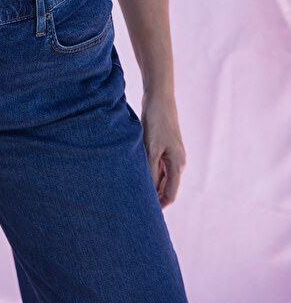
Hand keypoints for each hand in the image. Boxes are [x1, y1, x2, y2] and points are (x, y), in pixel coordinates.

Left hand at [140, 90, 186, 207]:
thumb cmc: (156, 121)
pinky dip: (150, 173)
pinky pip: (158, 166)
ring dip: (152, 185)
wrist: (159, 97)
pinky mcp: (164, 145)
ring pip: (162, 177)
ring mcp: (171, 153)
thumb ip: (151, 171)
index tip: (146, 216)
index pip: (170, 194)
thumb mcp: (151, 148)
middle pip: (167, 187)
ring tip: (135, 194)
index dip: (159, 206)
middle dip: (155, 198)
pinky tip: (137, 175)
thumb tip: (148, 192)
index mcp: (177, 164)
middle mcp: (177, 161)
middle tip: (138, 208)